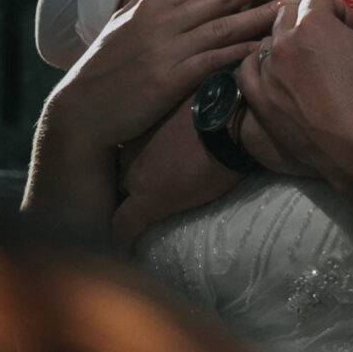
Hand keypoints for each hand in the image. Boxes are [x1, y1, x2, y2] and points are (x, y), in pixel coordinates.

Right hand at [48, 0, 297, 152]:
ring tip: (293, 3)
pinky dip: (239, 50)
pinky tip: (264, 44)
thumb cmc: (106, 64)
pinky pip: (213, 60)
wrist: (82, 110)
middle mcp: (162, 20)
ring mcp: (166, 49)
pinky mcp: (169, 79)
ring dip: (261, 11)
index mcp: (154, 4)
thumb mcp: (125, 18)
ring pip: (223, 24)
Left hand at [112, 103, 238, 249]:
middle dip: (130, 182)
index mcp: (148, 124)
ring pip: (120, 196)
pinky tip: (124, 250)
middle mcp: (134, 148)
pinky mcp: (146, 201)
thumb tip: (225, 101)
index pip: (132, 147)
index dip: (140, 160)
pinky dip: (122, 240)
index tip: (153, 168)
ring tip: (136, 223)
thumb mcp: (207, 102)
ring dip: (127, 207)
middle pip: (122, 172)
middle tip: (149, 193)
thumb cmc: (229, 109)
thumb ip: (201, 109)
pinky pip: (123, 225)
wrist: (232, 122)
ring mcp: (138, 176)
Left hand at [238, 0, 352, 209]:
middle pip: (289, 16)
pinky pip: (247, 71)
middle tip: (333, 47)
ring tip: (308, 65)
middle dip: (310, 24)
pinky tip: (273, 71)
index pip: (320, 0)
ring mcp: (267, 74)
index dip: (340, 13)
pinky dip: (259, 66)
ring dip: (286, 45)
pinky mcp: (260, 101)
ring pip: (268, 43)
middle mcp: (283, 43)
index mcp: (312, 24)